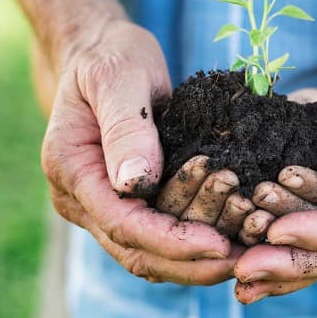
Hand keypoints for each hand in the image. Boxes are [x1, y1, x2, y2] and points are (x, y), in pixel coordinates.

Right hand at [41, 19, 237, 283]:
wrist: (101, 53)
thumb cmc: (111, 57)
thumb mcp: (119, 77)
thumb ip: (125, 127)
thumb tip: (136, 183)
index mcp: (71, 169)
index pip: (123, 223)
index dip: (173, 241)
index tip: (220, 245)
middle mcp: (79, 198)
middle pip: (135, 251)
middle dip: (191, 264)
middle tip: (245, 262)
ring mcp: (98, 204)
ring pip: (147, 254)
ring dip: (195, 262)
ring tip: (245, 256)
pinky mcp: (123, 202)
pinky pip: (156, 236)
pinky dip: (192, 244)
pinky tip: (231, 240)